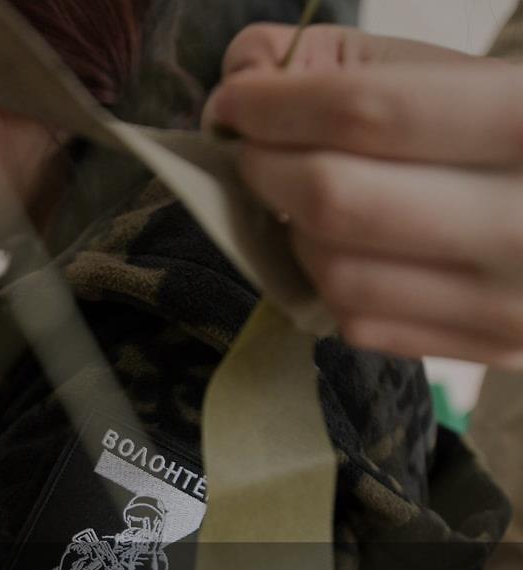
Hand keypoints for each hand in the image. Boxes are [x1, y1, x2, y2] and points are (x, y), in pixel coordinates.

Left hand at [203, 24, 522, 367]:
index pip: (364, 115)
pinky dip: (327, 282)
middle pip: (335, 200)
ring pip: (336, 274)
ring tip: (304, 199)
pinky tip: (341, 245)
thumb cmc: (496, 125)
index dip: (275, 107)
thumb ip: (336, 62)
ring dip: (294, 231)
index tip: (235, 103)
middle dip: (267, 168)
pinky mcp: (491, 347)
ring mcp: (510, 300)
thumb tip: (242, 77)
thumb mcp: (437, 69)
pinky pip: (360, 322)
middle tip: (254, 151)